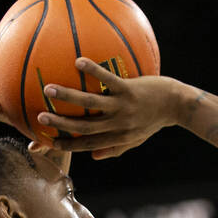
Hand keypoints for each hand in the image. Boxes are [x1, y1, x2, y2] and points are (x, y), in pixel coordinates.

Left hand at [0, 34, 67, 166]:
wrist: (62, 122)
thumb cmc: (64, 133)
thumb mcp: (54, 141)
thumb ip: (44, 144)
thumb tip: (32, 150)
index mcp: (16, 114)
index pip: (0, 112)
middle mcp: (12, 98)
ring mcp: (14, 83)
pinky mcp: (21, 69)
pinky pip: (15, 54)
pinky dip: (13, 42)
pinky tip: (20, 24)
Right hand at [36, 58, 181, 159]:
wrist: (177, 105)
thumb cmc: (155, 120)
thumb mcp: (136, 139)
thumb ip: (115, 148)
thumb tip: (93, 156)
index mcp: (117, 137)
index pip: (87, 144)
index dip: (67, 144)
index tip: (48, 142)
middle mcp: (118, 125)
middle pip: (84, 126)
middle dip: (61, 122)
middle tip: (40, 116)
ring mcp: (123, 107)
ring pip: (91, 104)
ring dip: (68, 96)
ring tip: (49, 88)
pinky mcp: (130, 89)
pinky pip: (108, 80)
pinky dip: (93, 71)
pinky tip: (78, 61)